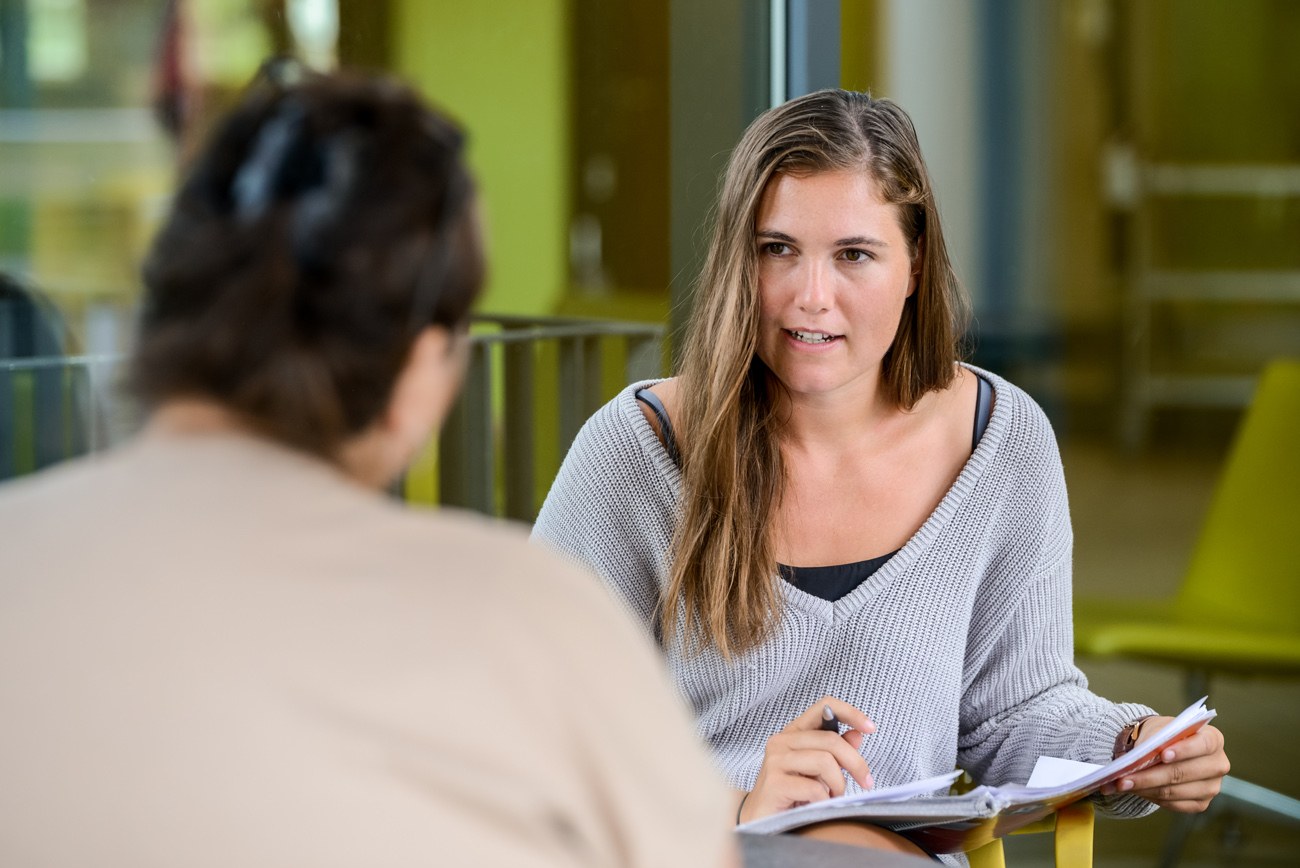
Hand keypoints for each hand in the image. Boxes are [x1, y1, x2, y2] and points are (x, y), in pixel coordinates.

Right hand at [738, 697, 874, 823]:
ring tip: (833, 797)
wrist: (760, 820)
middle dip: (856, 763)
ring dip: (838, 784)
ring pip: (825, 762)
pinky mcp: (774, 782)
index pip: (824, 707)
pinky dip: (824, 799)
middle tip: (865, 782)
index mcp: (794, 732)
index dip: (850, 713)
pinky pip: (814, 787)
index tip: (871, 728)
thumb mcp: (817, 770)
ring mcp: (775, 760)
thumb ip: (835, 752)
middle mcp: (782, 740)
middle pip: (831, 740)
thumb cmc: (790, 793)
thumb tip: (858, 735)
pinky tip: (819, 804)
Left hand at [1101, 717, 1229, 811]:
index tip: (1163, 755)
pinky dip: (1151, 797)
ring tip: (1121, 784)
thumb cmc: (1162, 736)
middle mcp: (1218, 764)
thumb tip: (1140, 758)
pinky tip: (1136, 790)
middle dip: (1151, 776)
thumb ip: (1154, 741)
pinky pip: (1174, 804)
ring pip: (1175, 791)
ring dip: (1145, 789)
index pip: (1203, 744)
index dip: (1184, 750)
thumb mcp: (1157, 730)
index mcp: (1213, 739)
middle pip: (1184, 772)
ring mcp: (1212, 787)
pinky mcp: (1201, 803)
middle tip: (1124, 777)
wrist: (1160, 748)